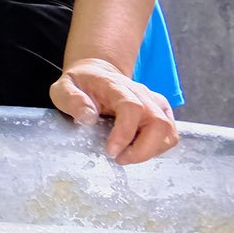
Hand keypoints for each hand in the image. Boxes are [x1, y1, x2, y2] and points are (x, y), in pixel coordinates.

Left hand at [51, 57, 178, 164]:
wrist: (97, 73)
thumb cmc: (81, 85)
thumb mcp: (63, 89)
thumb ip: (71, 100)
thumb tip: (88, 118)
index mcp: (115, 86)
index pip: (131, 107)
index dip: (125, 133)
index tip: (111, 151)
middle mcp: (141, 93)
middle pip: (158, 123)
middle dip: (142, 150)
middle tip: (119, 158)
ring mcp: (155, 102)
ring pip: (168, 132)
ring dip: (150, 151)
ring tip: (126, 155)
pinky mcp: (162, 111)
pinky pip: (170, 135)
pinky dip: (157, 148)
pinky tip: (136, 149)